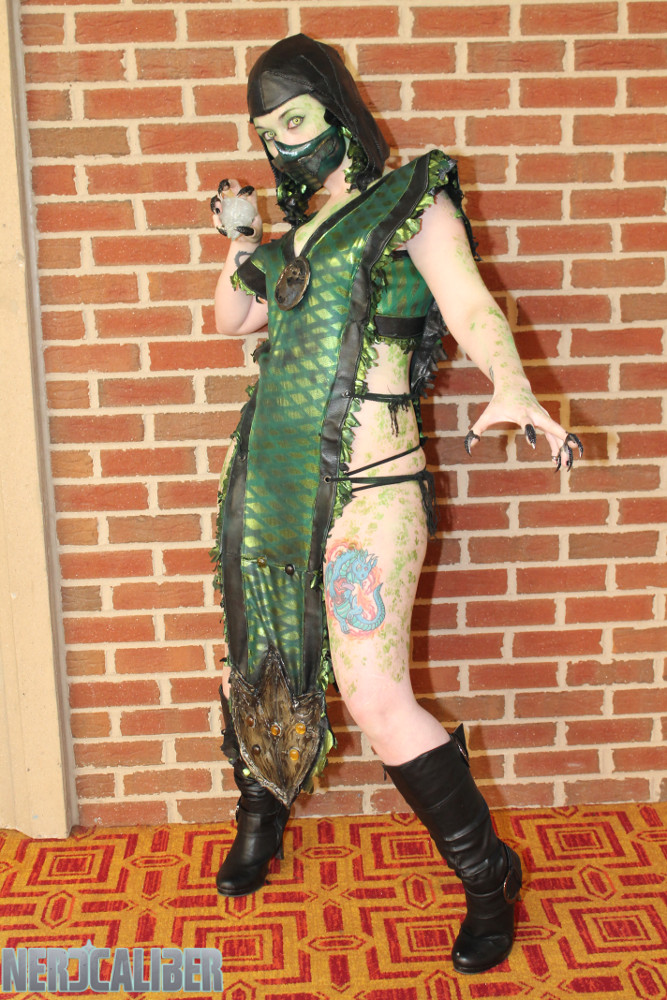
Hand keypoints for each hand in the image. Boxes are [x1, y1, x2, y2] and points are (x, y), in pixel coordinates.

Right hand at [210, 178, 261, 242]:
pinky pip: (217, 215)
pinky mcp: (223, 216)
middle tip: (222, 188)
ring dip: (217, 202)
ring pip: (221, 200)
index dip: (246, 190)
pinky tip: (219, 224)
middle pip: (233, 188)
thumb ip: (252, 231)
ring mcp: (230, 208)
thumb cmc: (254, 234)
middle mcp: (239, 203)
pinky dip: (217, 219)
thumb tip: (243, 229)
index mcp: (250, 204)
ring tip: (218, 209)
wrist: (246, 242)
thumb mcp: (256, 233)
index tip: (241, 194)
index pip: (250, 192)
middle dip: (226, 184)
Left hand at [464, 379, 583, 470]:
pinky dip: (559, 445)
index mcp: (521, 412)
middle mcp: (535, 413)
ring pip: (557, 431)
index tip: (533, 445)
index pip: (527, 423)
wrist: (514, 385)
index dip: (530, 432)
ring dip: (563, 447)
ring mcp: (543, 415)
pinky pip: (555, 433)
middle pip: (551, 426)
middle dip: (561, 438)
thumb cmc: (499, 402)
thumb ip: (477, 430)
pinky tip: (560, 458)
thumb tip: (469, 447)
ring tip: (566, 464)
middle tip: (570, 451)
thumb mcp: (487, 415)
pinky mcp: (546, 419)